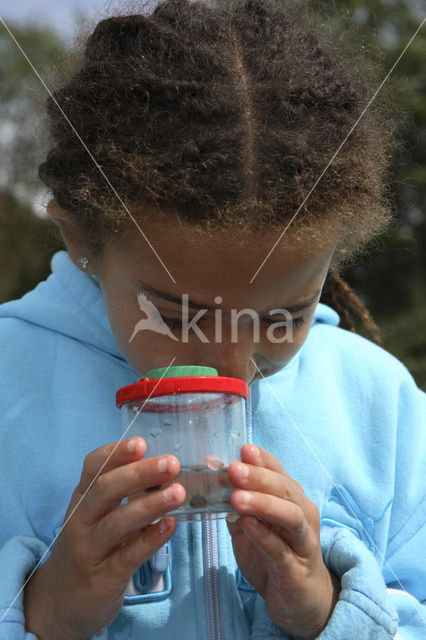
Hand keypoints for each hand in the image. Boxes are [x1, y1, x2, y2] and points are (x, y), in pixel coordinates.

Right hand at [24, 437, 184, 639]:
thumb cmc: (88, 549)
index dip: (115, 453)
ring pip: (116, 523)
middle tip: (171, 464)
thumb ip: (125, 494)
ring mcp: (89, 550)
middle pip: (105, 490)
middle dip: (139, 474)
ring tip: (178, 493)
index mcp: (82, 499)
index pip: (92, 468)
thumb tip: (164, 470)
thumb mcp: (97, 517)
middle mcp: (81, 521)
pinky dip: (150, 540)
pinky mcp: (102, 579)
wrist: (58, 604)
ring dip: (150, 505)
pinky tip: (170, 526)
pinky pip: (127, 556)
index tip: (141, 443)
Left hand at [227, 444, 339, 639]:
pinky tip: (247, 524)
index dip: (262, 459)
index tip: (244, 448)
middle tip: (234, 469)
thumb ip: (234, 502)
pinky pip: (280, 549)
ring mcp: (302, 541)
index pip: (279, 472)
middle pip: (285, 489)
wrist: (301, 600)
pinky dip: (263, 535)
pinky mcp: (295, 568)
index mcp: (291, 499)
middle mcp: (302, 514)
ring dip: (263, 503)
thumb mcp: (249, 526)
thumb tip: (212, 471)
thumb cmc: (274, 556)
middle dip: (259, 477)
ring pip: (289, 515)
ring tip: (237, 497)